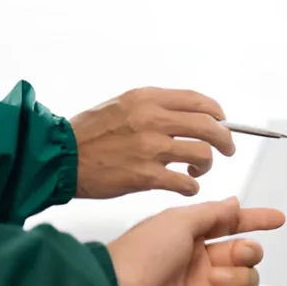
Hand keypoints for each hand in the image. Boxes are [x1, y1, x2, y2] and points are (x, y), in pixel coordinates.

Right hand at [70, 87, 237, 198]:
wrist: (59, 158)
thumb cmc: (89, 134)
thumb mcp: (122, 105)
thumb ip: (155, 108)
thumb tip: (190, 116)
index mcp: (147, 99)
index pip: (199, 101)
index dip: (218, 114)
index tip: (222, 123)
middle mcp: (151, 119)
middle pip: (209, 127)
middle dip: (225, 140)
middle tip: (227, 150)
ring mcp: (149, 148)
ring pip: (202, 154)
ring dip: (206, 165)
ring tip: (196, 170)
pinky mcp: (145, 176)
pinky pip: (185, 182)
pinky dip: (191, 187)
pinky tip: (185, 187)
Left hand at [107, 197, 284, 285]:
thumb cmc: (139, 254)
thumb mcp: (179, 220)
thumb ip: (214, 213)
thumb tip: (235, 203)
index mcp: (193, 238)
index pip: (233, 226)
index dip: (256, 220)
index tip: (277, 218)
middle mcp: (202, 263)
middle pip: (247, 254)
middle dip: (250, 250)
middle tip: (239, 252)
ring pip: (249, 279)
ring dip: (239, 276)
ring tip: (216, 279)